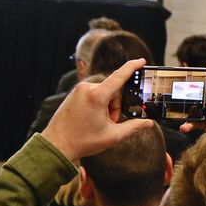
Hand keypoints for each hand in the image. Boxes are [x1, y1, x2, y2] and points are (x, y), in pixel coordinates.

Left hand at [41, 58, 157, 162]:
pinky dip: (97, 105)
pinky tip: (90, 119)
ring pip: (103, 94)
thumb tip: (149, 123)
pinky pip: (93, 94)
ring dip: (106, 107)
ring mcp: (78, 90)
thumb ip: (133, 127)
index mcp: (96, 96)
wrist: (56, 145)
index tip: (141, 60)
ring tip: (97, 123)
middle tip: (108, 123)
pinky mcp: (74, 93)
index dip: (132, 67)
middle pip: (113, 91)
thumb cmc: (83, 141)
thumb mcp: (113, 136)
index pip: (119, 76)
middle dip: (115, 107)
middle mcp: (86, 88)